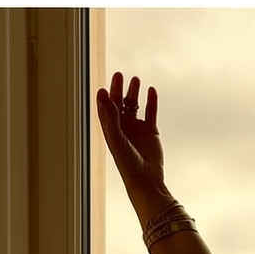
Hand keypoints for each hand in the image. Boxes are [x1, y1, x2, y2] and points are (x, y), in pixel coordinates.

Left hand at [96, 71, 164, 189]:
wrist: (146, 178)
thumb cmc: (127, 162)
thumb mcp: (116, 137)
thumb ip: (110, 115)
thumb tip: (103, 93)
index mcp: (110, 130)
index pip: (105, 109)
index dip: (104, 97)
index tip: (104, 86)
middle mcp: (122, 127)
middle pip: (119, 103)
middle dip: (118, 89)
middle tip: (119, 74)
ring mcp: (137, 128)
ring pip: (134, 105)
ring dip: (134, 92)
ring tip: (136, 80)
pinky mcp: (151, 131)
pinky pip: (150, 112)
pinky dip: (151, 101)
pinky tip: (151, 90)